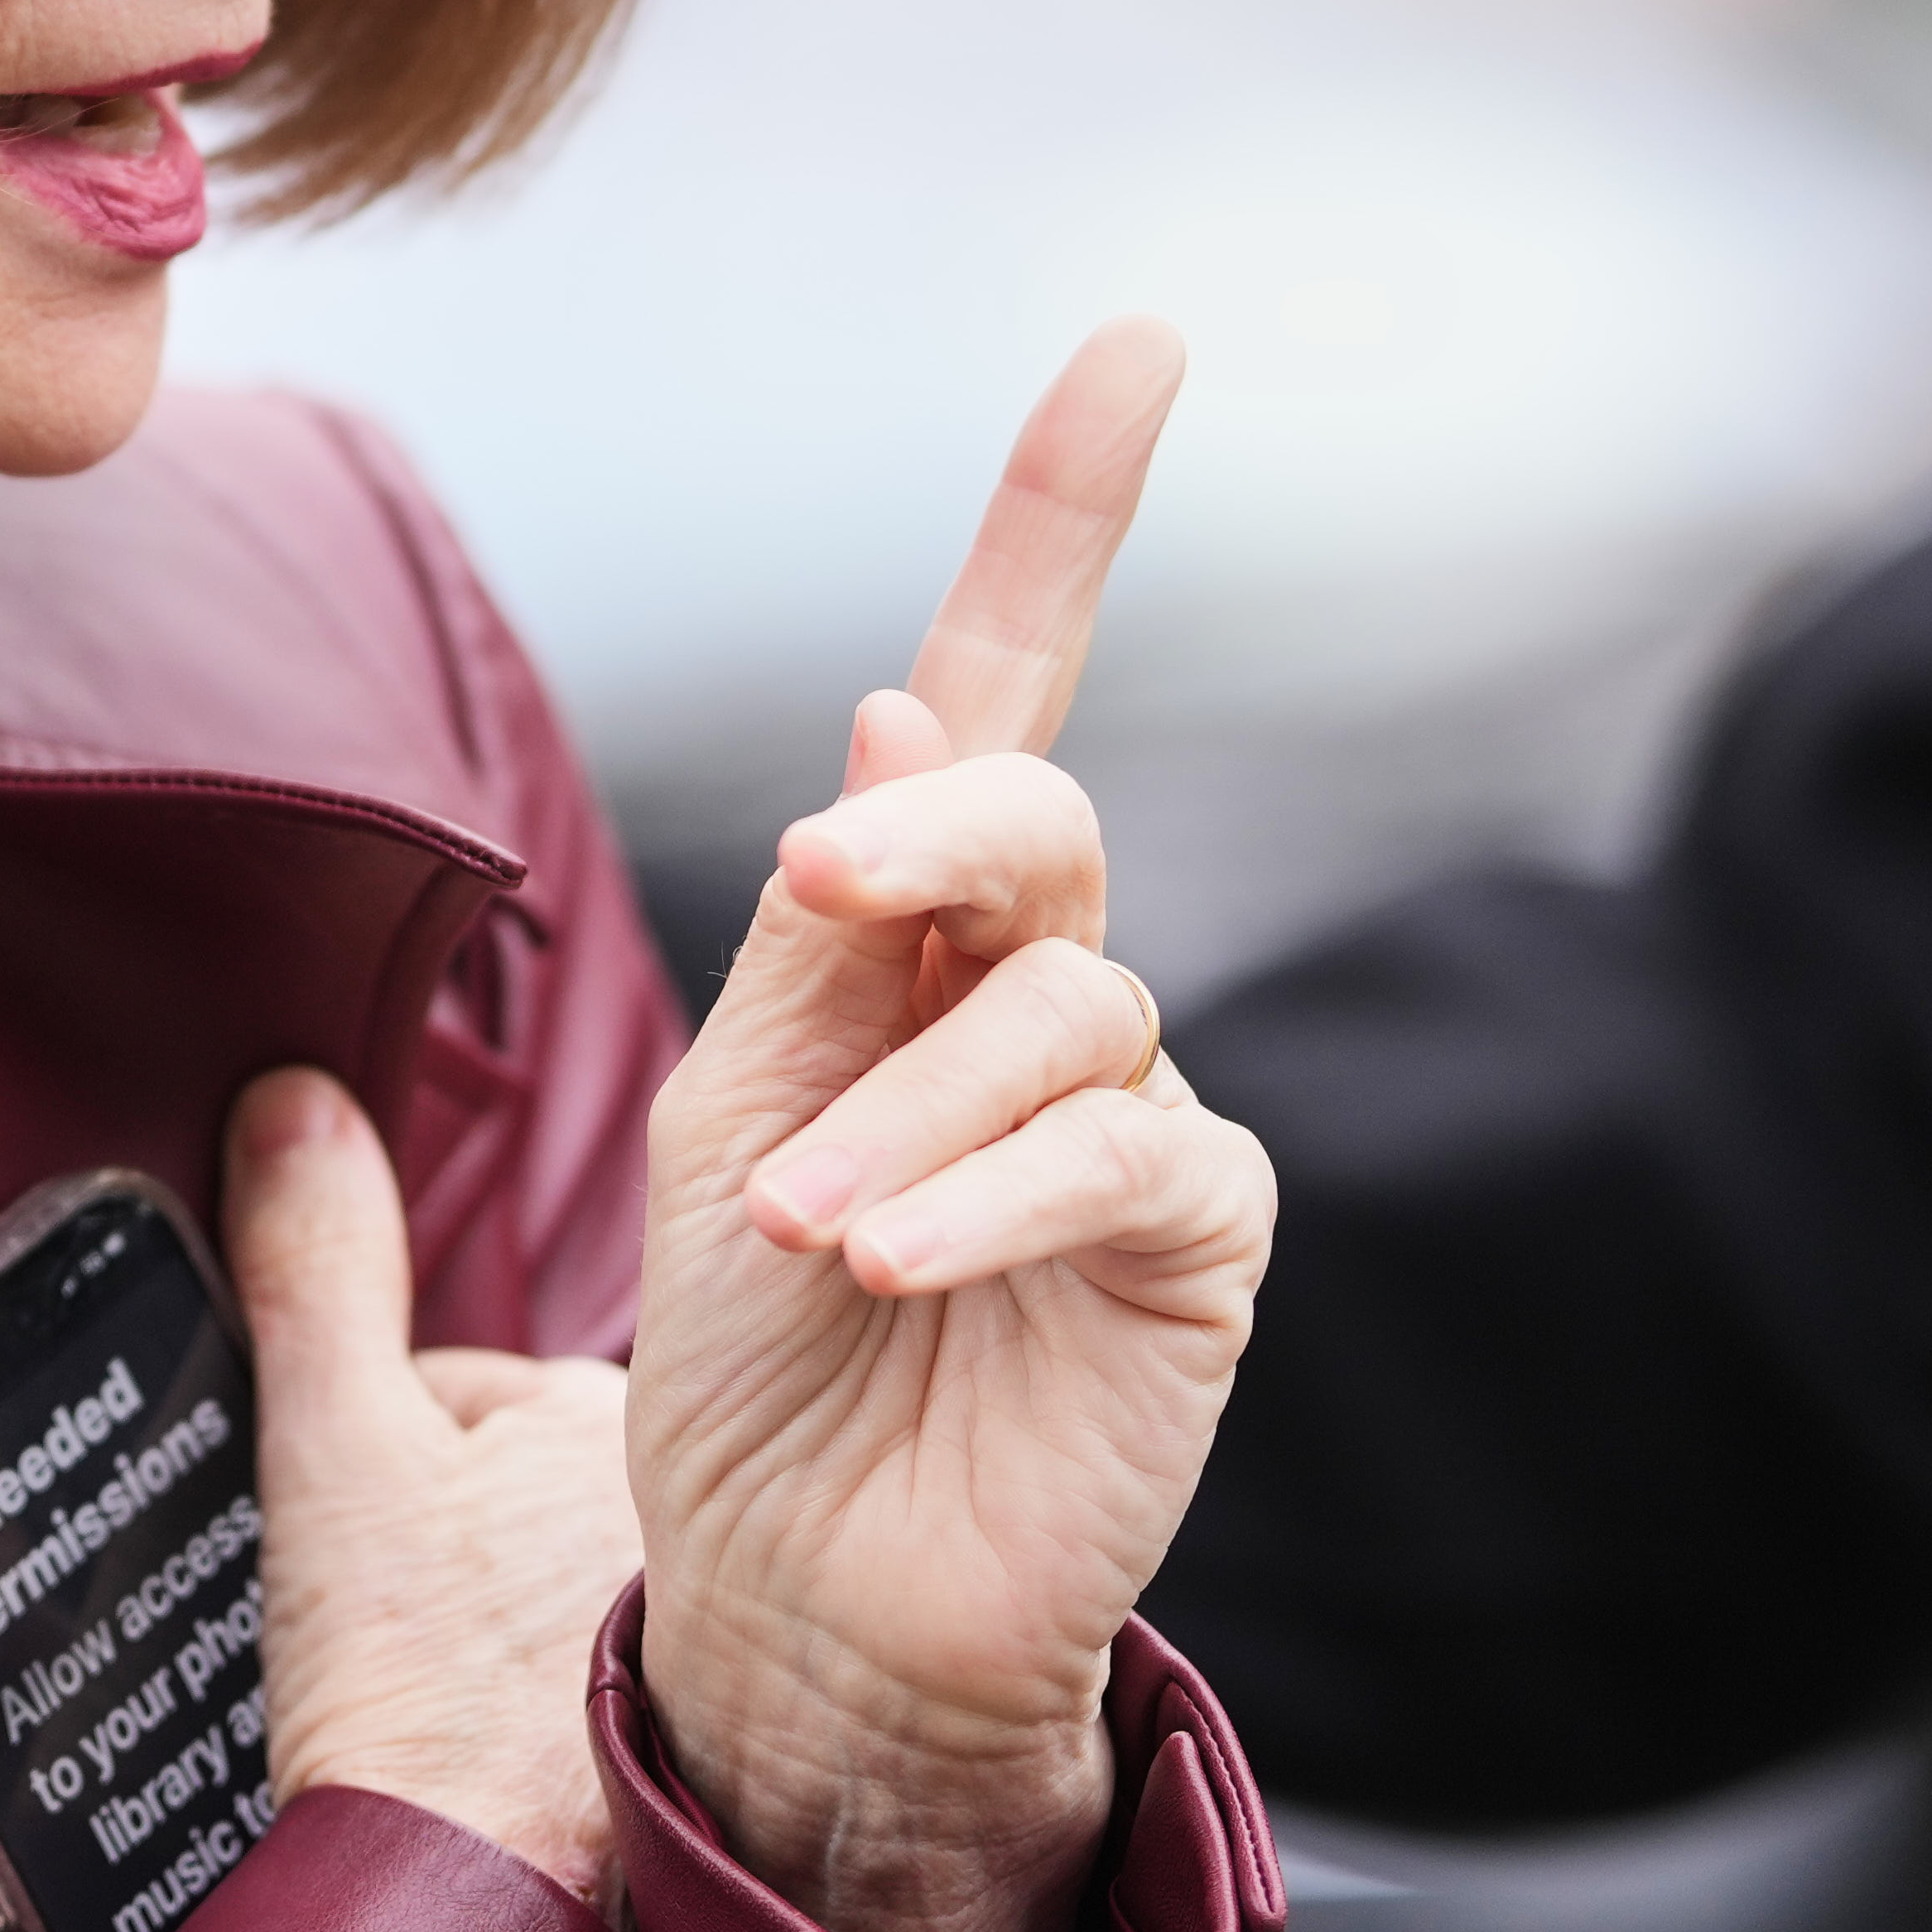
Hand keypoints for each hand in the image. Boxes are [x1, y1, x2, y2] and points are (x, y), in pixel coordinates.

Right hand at [224, 1064, 637, 1898]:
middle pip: (525, 1489)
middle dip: (461, 1554)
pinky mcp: (723, 1733)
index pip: (474, 1400)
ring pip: (565, 1582)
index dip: (396, 1481)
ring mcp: (707, 1620)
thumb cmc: (416, 1712)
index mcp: (600, 1416)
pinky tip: (517, 1777)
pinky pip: (609, 1679)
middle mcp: (687, 1504)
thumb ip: (320, 1276)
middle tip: (415, 1655)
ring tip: (463, 1728)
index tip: (377, 1582)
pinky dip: (555, 1715)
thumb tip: (292, 1098)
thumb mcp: (336, 1468)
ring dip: (508, 1634)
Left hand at [625, 321, 1274, 1931]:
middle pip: (1038, 819)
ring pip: (1065, 1009)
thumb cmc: (748, 1353)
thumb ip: (828, 926)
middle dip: (933, 831)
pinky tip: (885, 1260)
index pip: (1009, 682)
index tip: (1135, 339)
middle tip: (816, 887)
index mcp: (923, 934)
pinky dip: (981, 1196)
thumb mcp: (734, 1103)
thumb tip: (917, 696)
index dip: (1065, 511)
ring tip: (799, 1227)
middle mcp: (1049, 993)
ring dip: (906, 1109)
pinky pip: (1119, 1155)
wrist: (795, 1592)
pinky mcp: (1197, 1240)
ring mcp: (1134, 1112)